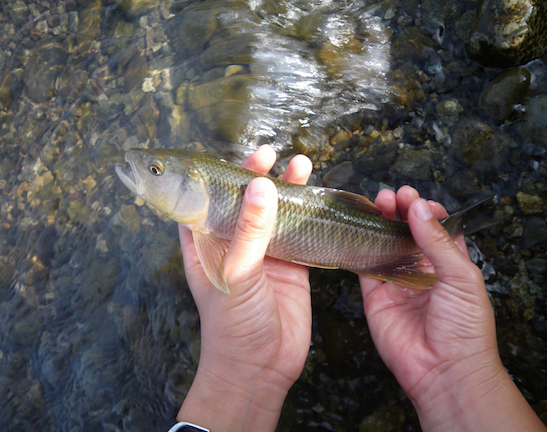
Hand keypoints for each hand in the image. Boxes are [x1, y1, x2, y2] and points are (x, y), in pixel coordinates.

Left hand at [176, 145, 312, 431]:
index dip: (217, 175)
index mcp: (205, 243)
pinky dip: (309, 214)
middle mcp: (233, 244)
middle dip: (255, 176)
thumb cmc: (231, 324)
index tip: (233, 156)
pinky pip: (300, 232)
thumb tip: (260, 184)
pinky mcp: (291, 265)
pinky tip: (318, 196)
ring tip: (301, 163)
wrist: (260, 368)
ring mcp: (264, 253)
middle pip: (243, 200)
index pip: (206, 199)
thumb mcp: (236, 273)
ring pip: (275, 213)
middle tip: (269, 153)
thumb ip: (249, 230)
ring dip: (287, 190)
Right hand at [360, 186, 546, 431]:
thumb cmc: (465, 326)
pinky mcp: (375, 295)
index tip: (417, 199)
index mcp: (449, 263)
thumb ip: (437, 241)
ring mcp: (397, 282)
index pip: (436, 228)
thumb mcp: (461, 276)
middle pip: (406, 232)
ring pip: (384, 244)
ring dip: (380, 222)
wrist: (444, 371)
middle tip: (392, 196)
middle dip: (400, 211)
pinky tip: (357, 227)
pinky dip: (359, 246)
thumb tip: (418, 207)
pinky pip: (364, 266)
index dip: (426, 211)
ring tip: (377, 202)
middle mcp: (421, 270)